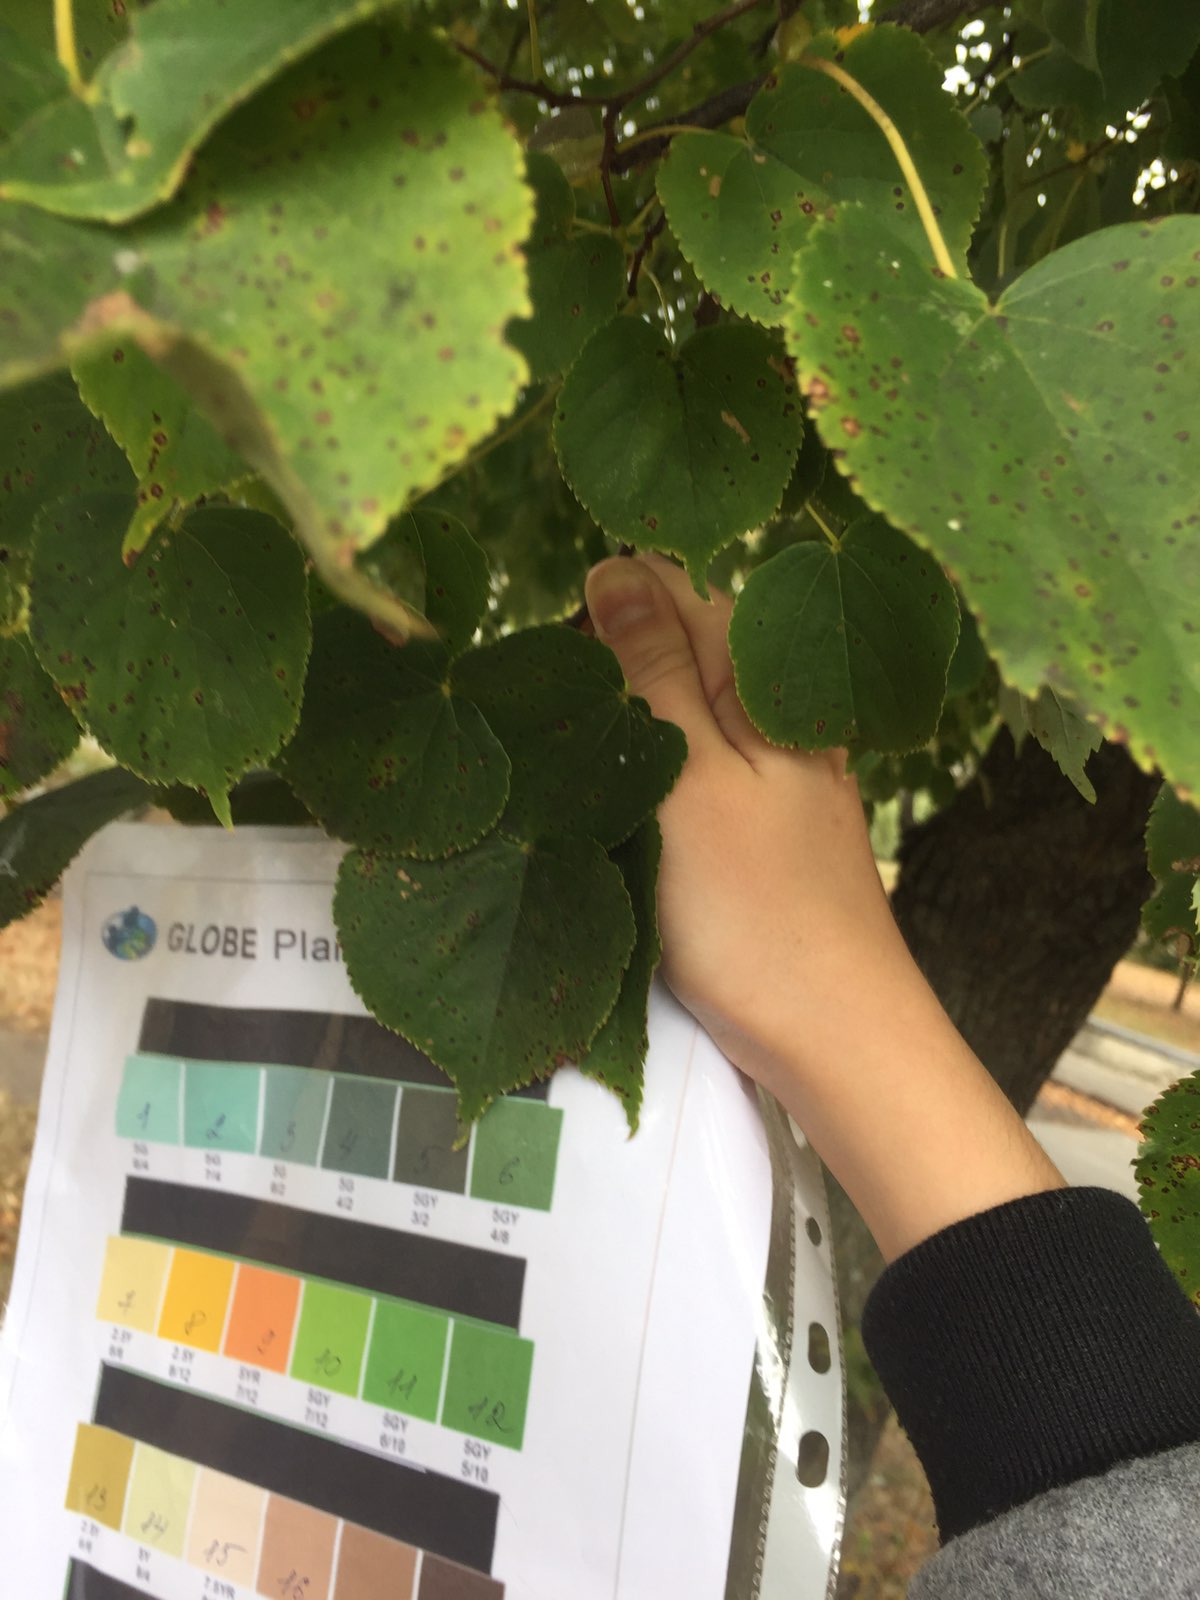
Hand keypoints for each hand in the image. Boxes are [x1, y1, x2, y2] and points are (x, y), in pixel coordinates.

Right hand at [584, 553, 907, 1097]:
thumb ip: (655, 672)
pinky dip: (661, 768)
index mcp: (767, 677)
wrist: (836, 1033)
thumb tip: (614, 566)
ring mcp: (783, 764)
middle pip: (684, 641)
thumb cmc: (753, 912)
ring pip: (690, 705)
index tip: (561, 671)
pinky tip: (633, 800)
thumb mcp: (686, 778)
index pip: (674, 587)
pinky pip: (704, 761)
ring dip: (634, 722)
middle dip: (617, 664)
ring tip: (587, 765)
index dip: (605, 610)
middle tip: (567, 728)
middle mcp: (783, 705)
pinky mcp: (772, 818)